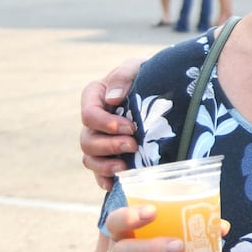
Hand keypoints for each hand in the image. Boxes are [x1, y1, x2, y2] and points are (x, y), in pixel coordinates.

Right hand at [81, 57, 144, 189]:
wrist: (164, 87)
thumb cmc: (148, 73)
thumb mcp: (137, 67)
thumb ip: (123, 76)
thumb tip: (112, 99)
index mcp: (95, 96)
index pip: (88, 114)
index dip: (105, 124)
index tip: (130, 127)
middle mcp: (94, 120)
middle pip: (87, 140)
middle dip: (108, 145)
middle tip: (133, 145)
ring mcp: (101, 139)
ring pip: (90, 158)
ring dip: (105, 165)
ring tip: (125, 166)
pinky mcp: (111, 154)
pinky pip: (99, 172)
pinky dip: (104, 179)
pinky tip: (114, 184)